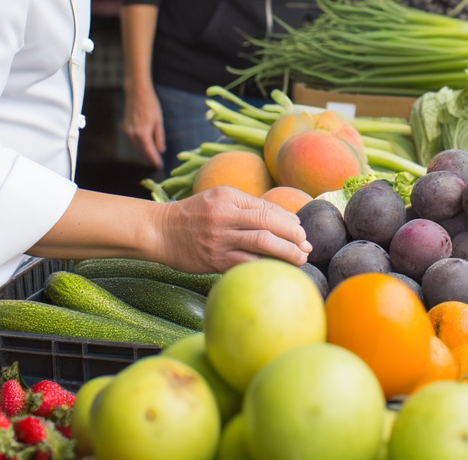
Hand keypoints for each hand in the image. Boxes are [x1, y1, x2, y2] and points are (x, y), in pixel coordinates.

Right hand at [123, 84, 164, 167]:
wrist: (137, 93)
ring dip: (143, 150)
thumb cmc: (150, 105)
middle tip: (156, 161)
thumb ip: (159, 137)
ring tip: (152, 154)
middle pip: (141, 150)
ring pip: (136, 146)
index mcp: (143, 133)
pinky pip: (132, 140)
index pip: (149, 151)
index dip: (154, 160)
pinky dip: (138, 143)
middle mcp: (133, 135)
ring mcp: (127, 131)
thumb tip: (161, 150)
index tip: (159, 166)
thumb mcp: (158, 121)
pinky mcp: (124, 127)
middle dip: (149, 156)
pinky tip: (144, 143)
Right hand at [158, 186, 310, 270]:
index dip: (288, 219)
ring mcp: (219, 238)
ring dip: (285, 252)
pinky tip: (275, 270)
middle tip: (306, 244)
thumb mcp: (218, 198)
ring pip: (261, 243)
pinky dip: (264, 265)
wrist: (161, 230)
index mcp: (229, 197)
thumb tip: (280, 219)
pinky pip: (245, 262)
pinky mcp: (214, 259)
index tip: (300, 229)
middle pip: (268, 223)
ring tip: (300, 258)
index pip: (266, 207)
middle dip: (292, 235)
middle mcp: (225, 215)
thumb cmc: (194, 214)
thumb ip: (244, 207)